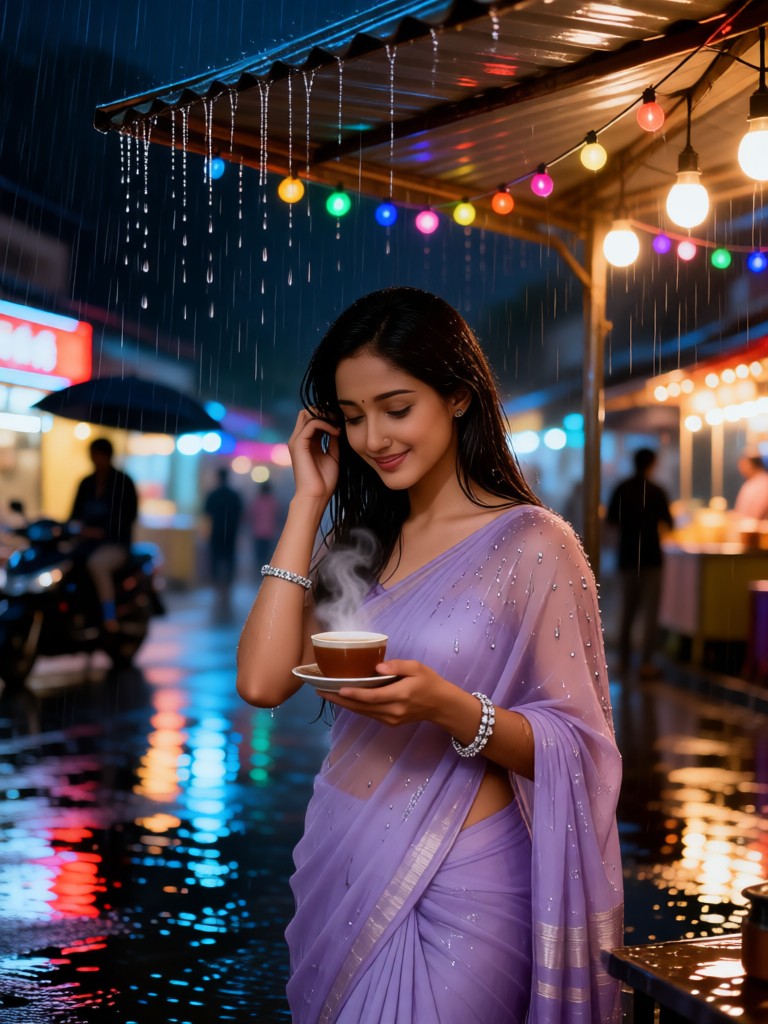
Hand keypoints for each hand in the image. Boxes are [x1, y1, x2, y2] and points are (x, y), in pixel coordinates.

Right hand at [288, 409, 340, 503]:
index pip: (312, 419)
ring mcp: (297, 441)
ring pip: (307, 414)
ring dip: (325, 415)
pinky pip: (312, 424)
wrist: (316, 496)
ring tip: (338, 423)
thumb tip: (337, 428)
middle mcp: (299, 439)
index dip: (327, 415)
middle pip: (307, 412)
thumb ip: (332, 442)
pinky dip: (326, 424)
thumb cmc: (324, 481)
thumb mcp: (332, 456)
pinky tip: (336, 432)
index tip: (342, 420)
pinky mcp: (299, 444)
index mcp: (305, 443)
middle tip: (339, 417)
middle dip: (324, 410)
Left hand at [321, 659, 454, 726]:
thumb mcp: (417, 667)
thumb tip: (377, 666)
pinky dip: (354, 707)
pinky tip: (343, 699)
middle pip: (361, 707)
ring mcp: (391, 719)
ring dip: (344, 704)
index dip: (353, 694)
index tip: (337, 688)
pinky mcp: (390, 722)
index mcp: (400, 696)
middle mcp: (393, 711)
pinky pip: (368, 714)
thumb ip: (397, 666)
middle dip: (339, 699)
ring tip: (326, 694)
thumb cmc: (429, 682)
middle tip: (320, 690)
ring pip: (362, 713)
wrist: (441, 705)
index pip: (372, 697)